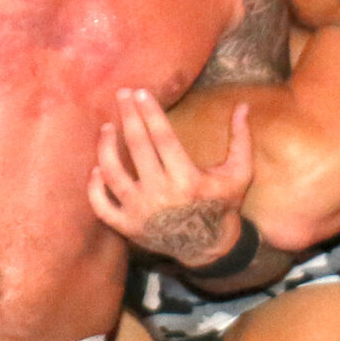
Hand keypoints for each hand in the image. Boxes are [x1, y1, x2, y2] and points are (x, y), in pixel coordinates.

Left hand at [87, 89, 253, 265]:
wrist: (209, 248)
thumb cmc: (222, 204)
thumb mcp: (239, 173)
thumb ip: (241, 139)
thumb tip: (244, 106)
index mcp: (188, 180)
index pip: (163, 137)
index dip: (151, 112)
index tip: (141, 92)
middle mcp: (161, 195)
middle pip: (137, 148)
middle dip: (129, 117)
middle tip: (122, 94)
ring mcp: (141, 213)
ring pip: (113, 174)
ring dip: (106, 147)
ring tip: (107, 127)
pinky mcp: (127, 227)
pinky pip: (102, 206)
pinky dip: (95, 187)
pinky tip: (96, 168)